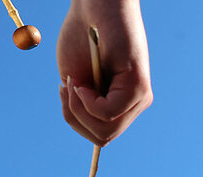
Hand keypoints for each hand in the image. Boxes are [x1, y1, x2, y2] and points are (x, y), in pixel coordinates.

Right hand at [57, 0, 152, 145]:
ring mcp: (139, 96)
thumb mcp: (76, 80)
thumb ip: (81, 106)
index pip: (101, 133)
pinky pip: (109, 114)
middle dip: (75, 118)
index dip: (75, 120)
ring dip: (79, 110)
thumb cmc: (82, 36)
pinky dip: (87, 102)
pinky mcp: (139, 86)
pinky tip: (81, 82)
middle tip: (65, 86)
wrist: (94, 4)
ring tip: (71, 81)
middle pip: (103, 137)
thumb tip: (84, 126)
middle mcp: (135, 103)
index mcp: (121, 103)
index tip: (63, 89)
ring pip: (106, 130)